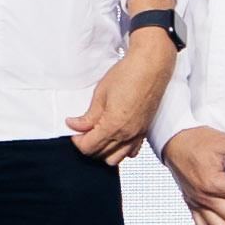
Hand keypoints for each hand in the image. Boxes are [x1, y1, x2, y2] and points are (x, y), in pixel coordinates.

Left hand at [69, 17, 179, 162]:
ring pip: (115, 158)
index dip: (77, 141)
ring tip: (97, 135)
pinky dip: (120, 150)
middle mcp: (126, 135)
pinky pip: (131, 152)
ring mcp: (137, 134)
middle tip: (82, 130)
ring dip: (103, 151)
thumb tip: (75, 125)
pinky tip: (114, 137)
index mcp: (113, 126)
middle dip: (88, 145)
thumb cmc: (128, 75)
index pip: (88, 147)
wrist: (151, 67)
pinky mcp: (144, 131)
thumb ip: (88, 116)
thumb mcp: (101, 94)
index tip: (74, 129)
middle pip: (100, 154)